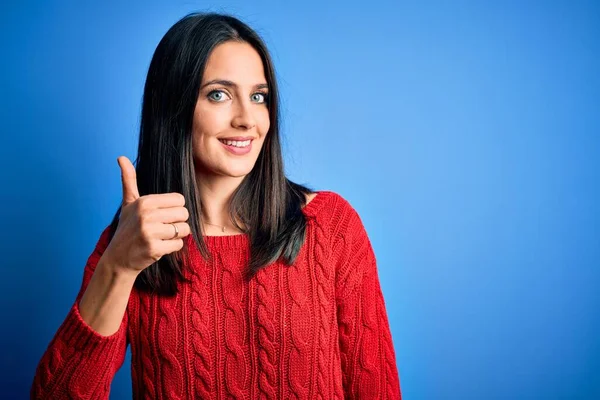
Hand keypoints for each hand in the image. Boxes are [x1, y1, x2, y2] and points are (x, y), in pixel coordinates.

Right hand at [101, 156, 190, 273]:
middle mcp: (146, 215)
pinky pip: (179, 245)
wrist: (118, 259)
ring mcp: (150, 232)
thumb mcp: (128, 203)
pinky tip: (159, 247)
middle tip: (162, 228)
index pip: (179, 199)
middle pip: (184, 214)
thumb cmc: (127, 229)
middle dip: (177, 222)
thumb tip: (121, 157)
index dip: (174, 209)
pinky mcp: (154, 249)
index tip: (161, 215)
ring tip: (160, 237)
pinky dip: (172, 248)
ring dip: (176, 236)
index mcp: (144, 202)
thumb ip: (129, 180)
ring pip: (184, 229)